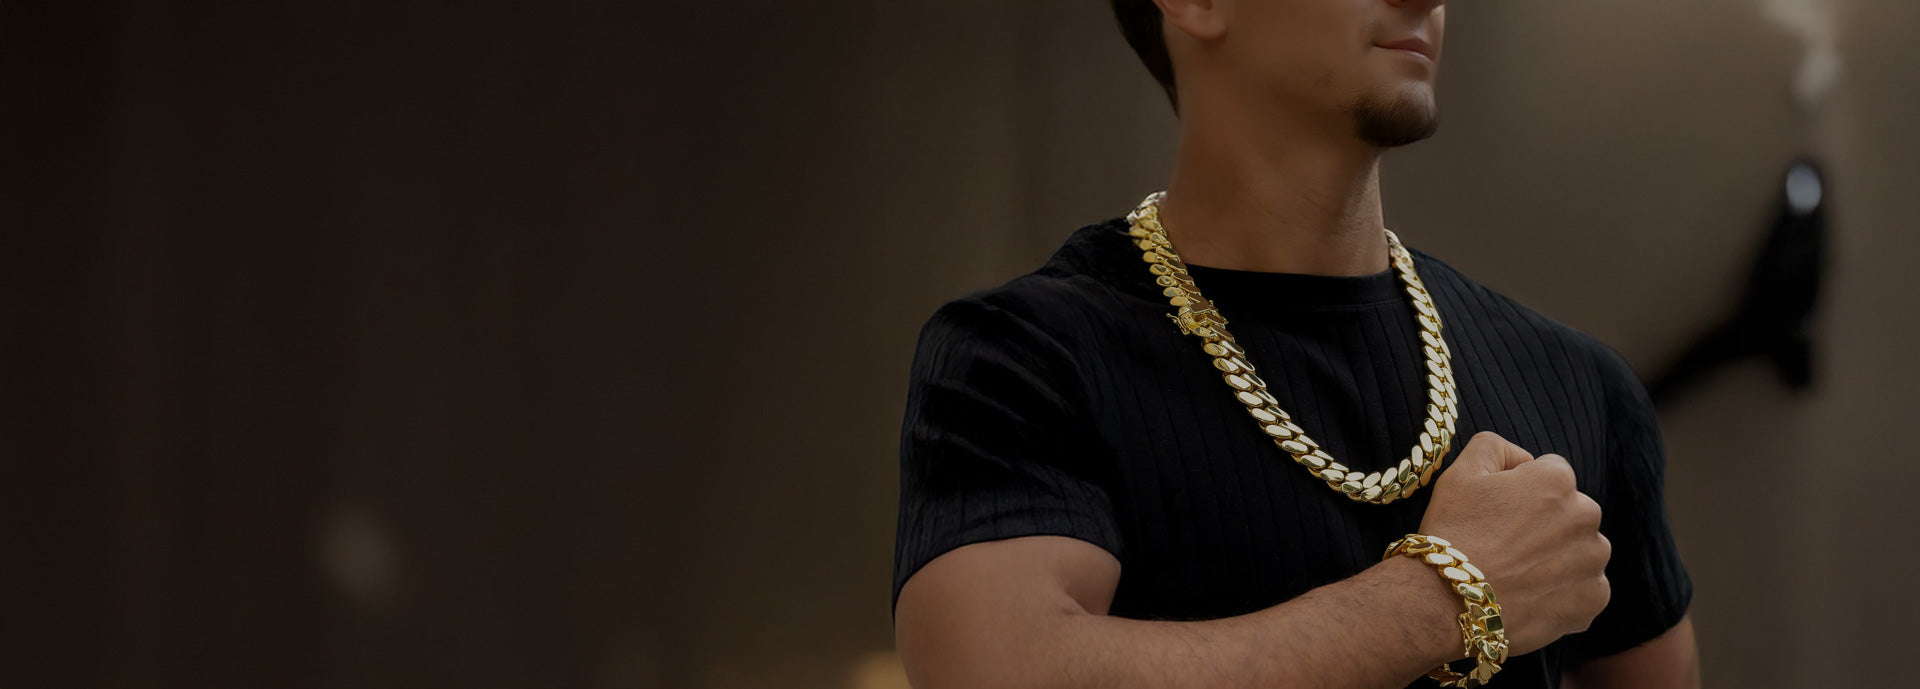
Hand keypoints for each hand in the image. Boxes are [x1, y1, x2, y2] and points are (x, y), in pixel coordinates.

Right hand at [1417, 431, 1610, 655]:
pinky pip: (1586, 589)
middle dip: (1547, 524)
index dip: (1522, 491)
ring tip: (1519, 573)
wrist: (1447, 600)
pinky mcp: (1593, 598)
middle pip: (1571, 512)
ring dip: (1560, 558)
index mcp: (1556, 480)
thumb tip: (1523, 458)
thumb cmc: (1452, 533)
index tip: (1500, 514)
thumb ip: (1493, 446)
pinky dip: (1565, 593)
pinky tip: (1532, 594)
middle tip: (1507, 546)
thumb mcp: (1459, 473)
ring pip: (1581, 550)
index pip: (1550, 474)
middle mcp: (1585, 514)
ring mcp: (1592, 559)